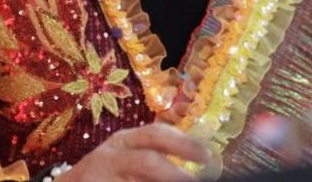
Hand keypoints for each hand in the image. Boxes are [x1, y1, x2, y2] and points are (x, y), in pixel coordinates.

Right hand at [61, 123, 214, 181]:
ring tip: (185, 181)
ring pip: (139, 180)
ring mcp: (104, 178)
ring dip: (166, 180)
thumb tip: (200, 158)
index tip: (207, 155)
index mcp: (123, 141)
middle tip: (194, 180)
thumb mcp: (127, 156)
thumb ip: (156, 156)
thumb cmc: (109, 171)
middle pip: (146, 162)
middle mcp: (111, 158)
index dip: (183, 144)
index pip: (155, 135)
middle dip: (174, 173)